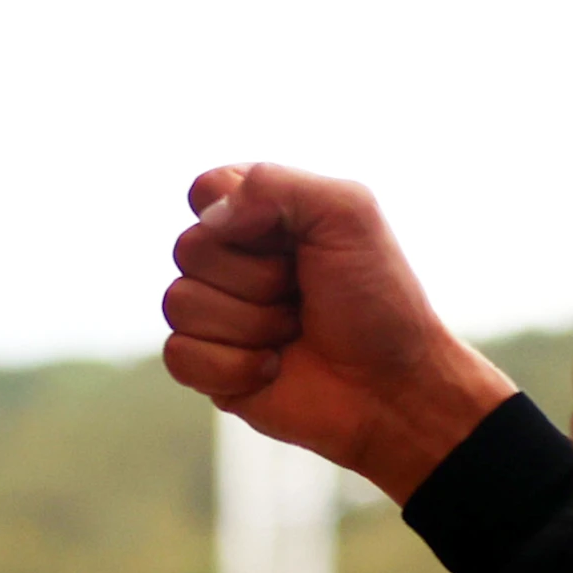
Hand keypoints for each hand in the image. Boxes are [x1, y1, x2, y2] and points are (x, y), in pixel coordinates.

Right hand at [159, 163, 515, 502]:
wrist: (393, 389)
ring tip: (293, 332)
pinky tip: (272, 368)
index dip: (240, 215)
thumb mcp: (348, 213)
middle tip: (302, 293)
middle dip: (257, 278)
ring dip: (251, 324)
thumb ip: (276, 184)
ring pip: (180, 303)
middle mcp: (233, 259)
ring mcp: (217, 314)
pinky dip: (232, 366)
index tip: (292, 238)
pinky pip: (178, 355)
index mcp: (262, 213)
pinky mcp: (208, 366)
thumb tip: (210, 219)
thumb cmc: (379, 300)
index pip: (206, 190)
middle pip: (189, 249)